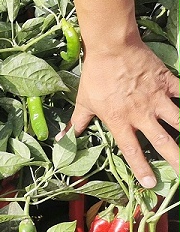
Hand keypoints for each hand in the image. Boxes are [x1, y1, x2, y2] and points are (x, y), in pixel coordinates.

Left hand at [65, 40, 179, 187]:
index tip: (150, 184)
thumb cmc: (95, 76)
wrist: (111, 47)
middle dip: (175, 160)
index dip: (141, 168)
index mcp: (119, 121)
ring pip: (179, 120)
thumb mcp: (83, 102)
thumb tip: (62, 139)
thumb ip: (76, 123)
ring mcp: (156, 98)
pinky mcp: (167, 82)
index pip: (131, 150)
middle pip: (161, 141)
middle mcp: (140, 114)